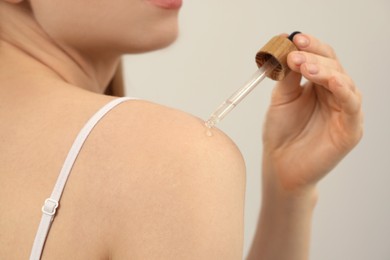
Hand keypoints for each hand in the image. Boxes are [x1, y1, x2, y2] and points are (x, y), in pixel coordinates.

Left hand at [262, 33, 362, 191]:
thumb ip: (288, 76)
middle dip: (313, 58)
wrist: (280, 163)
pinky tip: (332, 80)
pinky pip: (352, 105)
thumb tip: (289, 47)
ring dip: (324, 70)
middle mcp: (334, 94)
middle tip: (295, 54)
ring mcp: (344, 111)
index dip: (311, 47)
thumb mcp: (281, 98)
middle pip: (333, 66)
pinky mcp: (350, 129)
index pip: (321, 58)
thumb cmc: (281, 132)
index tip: (295, 38)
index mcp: (318, 85)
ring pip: (343, 81)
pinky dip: (343, 90)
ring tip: (304, 66)